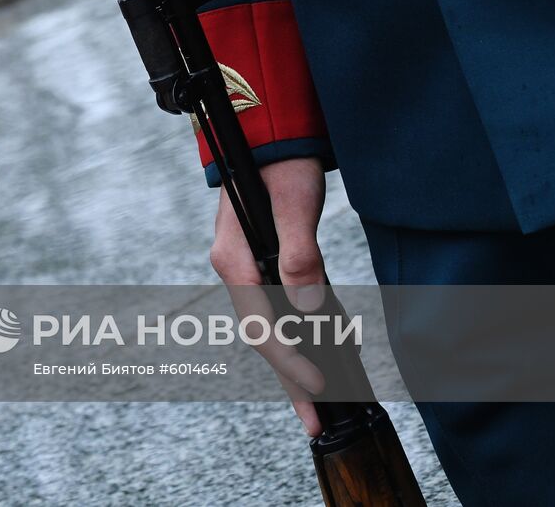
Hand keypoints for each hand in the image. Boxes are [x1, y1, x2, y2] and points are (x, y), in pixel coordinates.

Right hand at [208, 156, 327, 434]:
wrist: (270, 135)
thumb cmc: (281, 164)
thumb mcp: (295, 203)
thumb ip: (300, 253)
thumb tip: (311, 306)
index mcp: (234, 259)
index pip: (260, 325)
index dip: (290, 360)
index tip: (320, 384)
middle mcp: (234, 269)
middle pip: (261, 337)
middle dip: (289, 380)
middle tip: (316, 420)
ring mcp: (246, 269)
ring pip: (268, 328)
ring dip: (291, 366)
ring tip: (317, 402)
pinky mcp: (260, 265)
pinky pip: (275, 312)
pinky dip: (295, 339)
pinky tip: (316, 355)